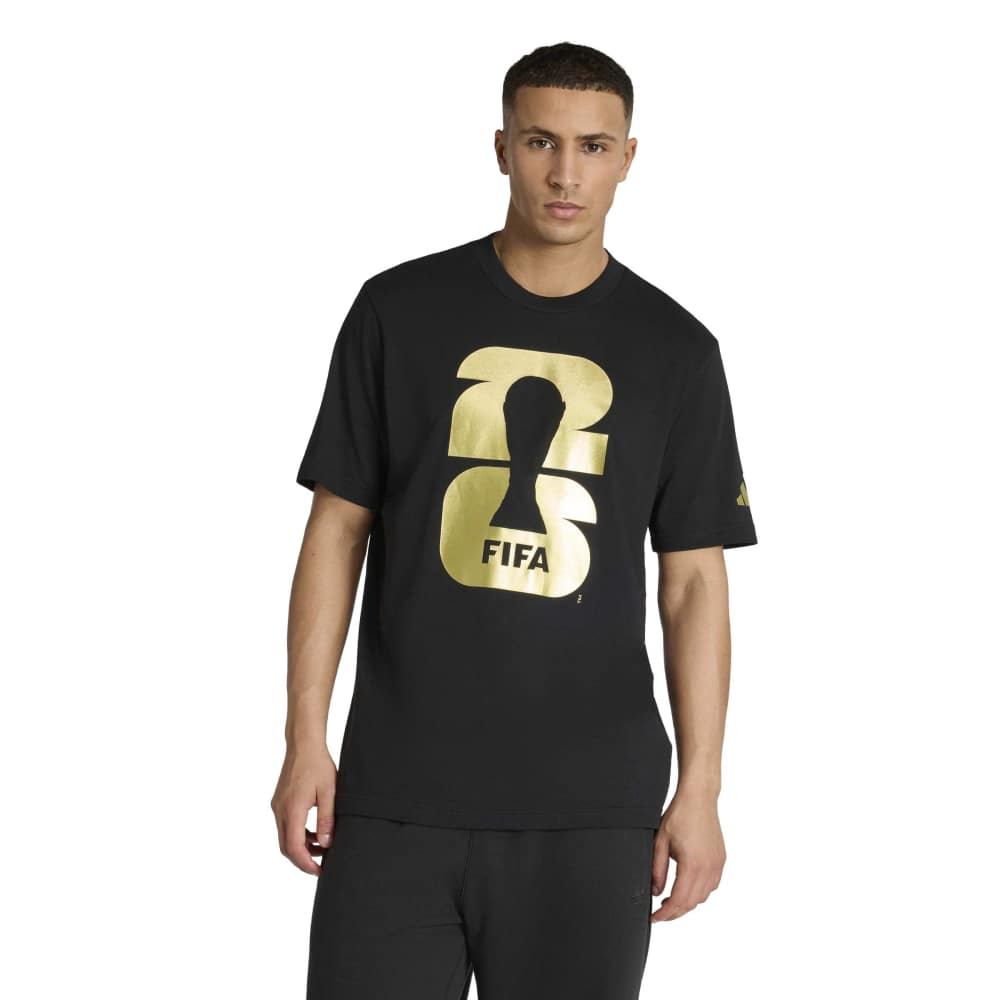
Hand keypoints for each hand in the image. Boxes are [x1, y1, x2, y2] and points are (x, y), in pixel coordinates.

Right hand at [270, 745, 337, 874]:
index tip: (319, 870)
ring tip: (321, 850)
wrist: (303, 744)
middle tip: (320, 866)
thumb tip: (326, 844)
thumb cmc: (318, 764)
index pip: (294, 847)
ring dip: (300, 847)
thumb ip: (327, 820)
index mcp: (292, 809)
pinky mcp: (279, 802)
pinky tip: (313, 833)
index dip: (306, 863)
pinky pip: (285, 825)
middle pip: (286, 847)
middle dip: (302, 860)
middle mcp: (280, 810)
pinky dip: (297, 834)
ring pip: (285, 837)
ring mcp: (277, 806)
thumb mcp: (329, 792)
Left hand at [649, 788, 725, 921]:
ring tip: (671, 900)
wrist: (699, 798)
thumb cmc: (679, 814)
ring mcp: (717, 865)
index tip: (654, 918)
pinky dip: (699, 892)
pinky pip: (712, 886)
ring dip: (688, 903)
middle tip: (660, 912)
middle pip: (692, 903)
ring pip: (703, 897)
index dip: (666, 914)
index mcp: (693, 865)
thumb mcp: (660, 842)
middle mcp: (709, 868)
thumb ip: (657, 869)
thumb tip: (656, 891)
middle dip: (675, 912)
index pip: (679, 901)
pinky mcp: (721, 860)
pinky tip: (687, 887)